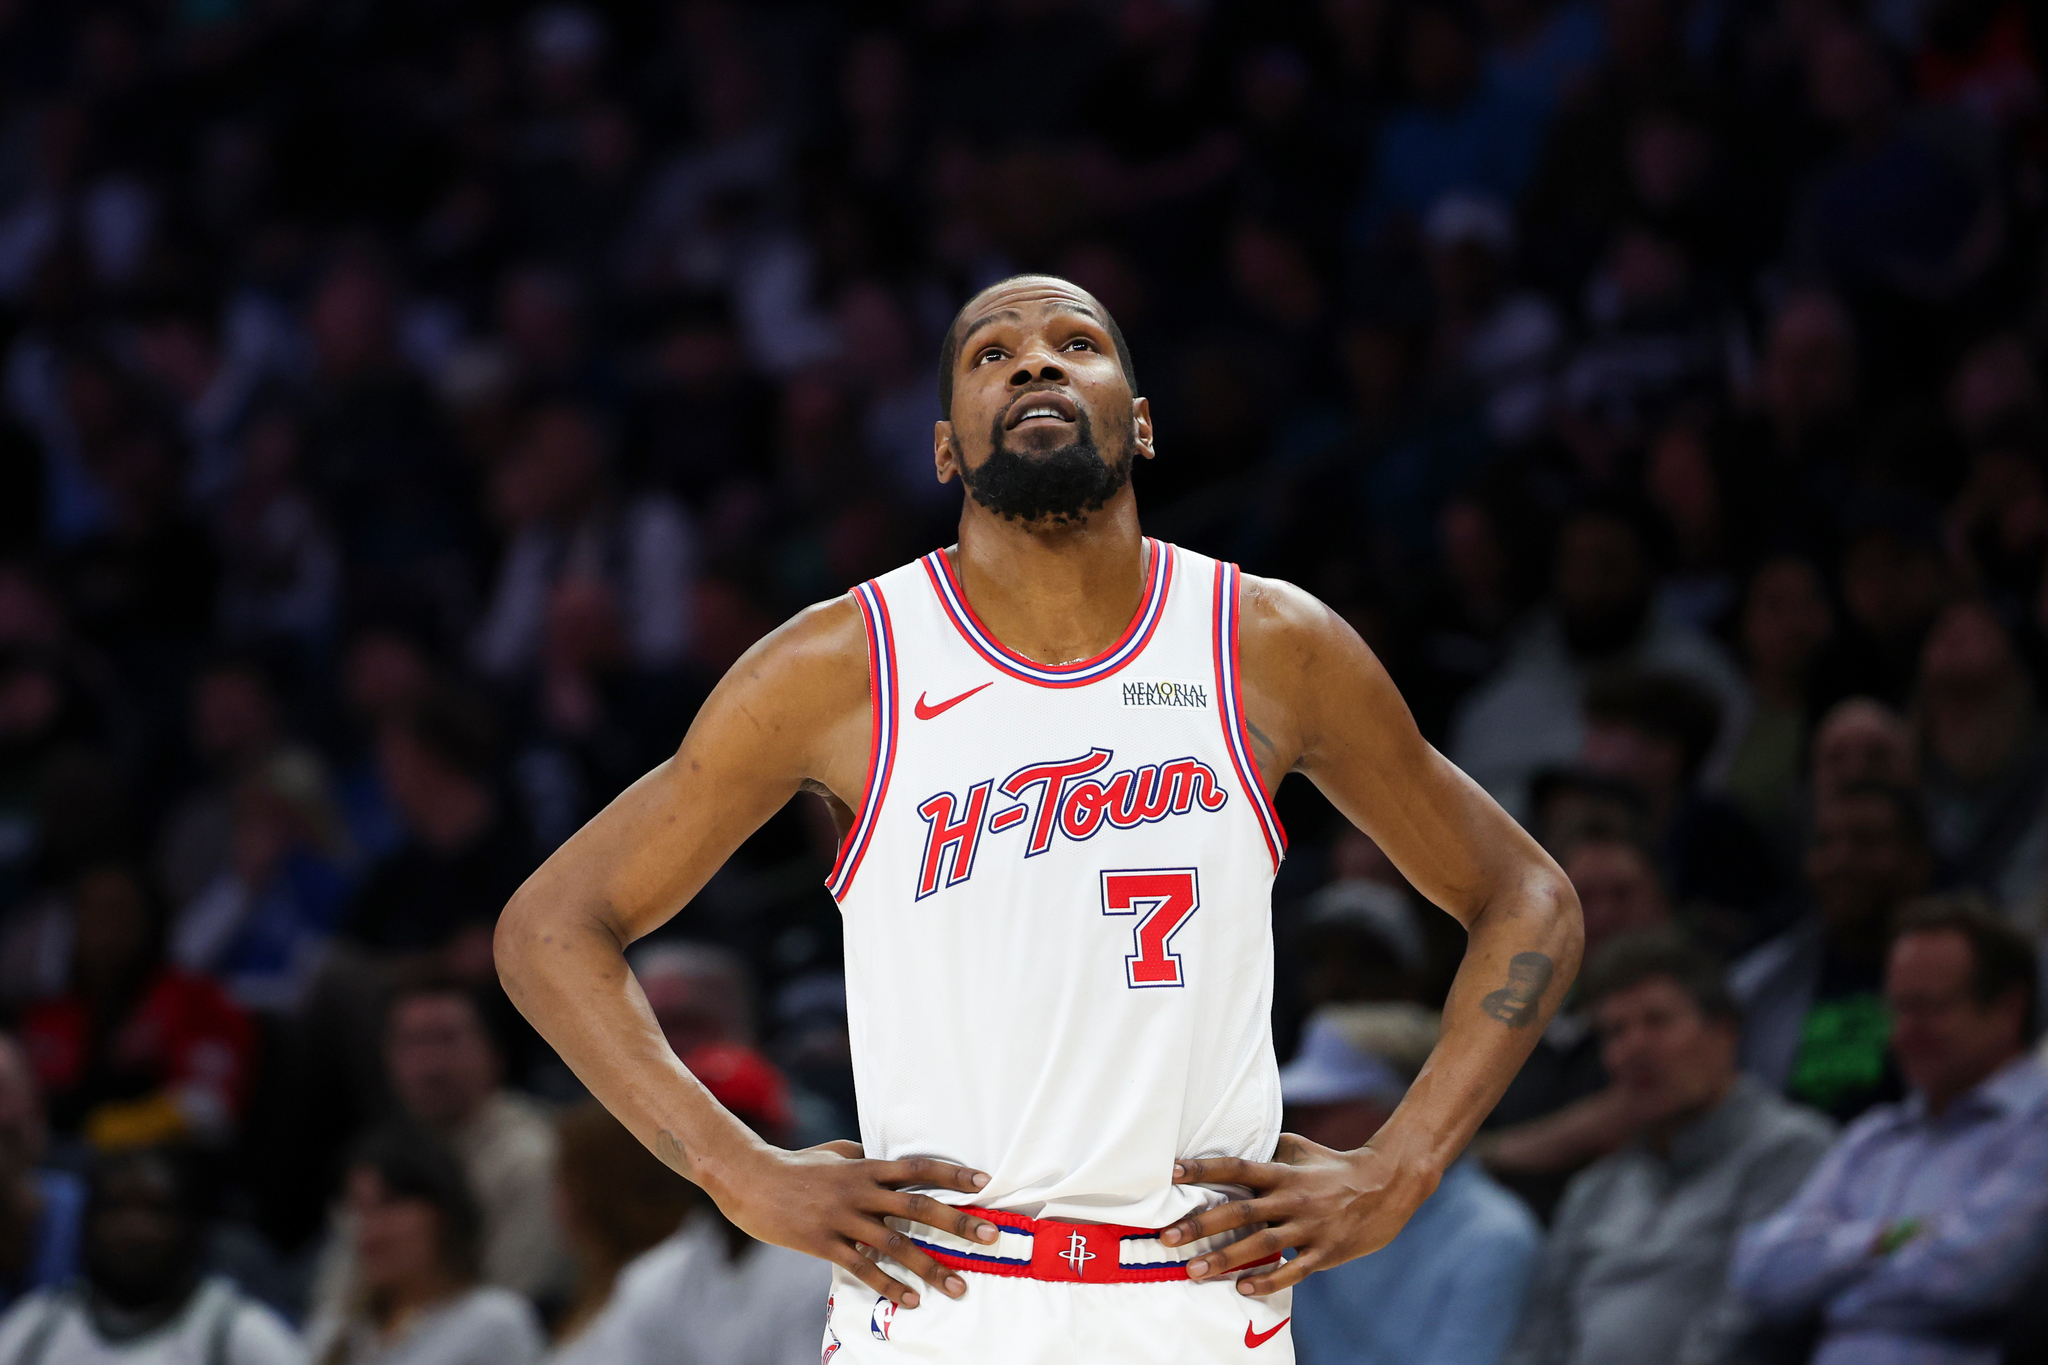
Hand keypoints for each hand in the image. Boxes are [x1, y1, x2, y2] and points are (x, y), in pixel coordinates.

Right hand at [702, 1139, 1001, 1308]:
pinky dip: (889, 1285)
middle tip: (990, 1236)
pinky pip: (863, 1267)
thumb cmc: (795, 1164)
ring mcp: (842, 1218)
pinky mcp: (824, 1243)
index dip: (952, 1173)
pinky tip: (911, 1300)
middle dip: (957, 1223)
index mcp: (865, 1167)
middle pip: (918, 1207)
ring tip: (958, 1286)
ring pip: (896, 1245)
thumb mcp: (834, 1152)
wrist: (749, 1179)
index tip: (984, 1181)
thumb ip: (863, 1156)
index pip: (918, 1168)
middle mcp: (860, 1191)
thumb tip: (886, 1157)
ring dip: (930, 1267)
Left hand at [1160, 1134, 1441, 1295]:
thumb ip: (1267, 1149)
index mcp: (1284, 1172)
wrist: (1387, 1185)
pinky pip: (1293, 1270)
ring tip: (1193, 1271)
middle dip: (1201, 1225)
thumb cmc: (1334, 1165)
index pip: (1237, 1167)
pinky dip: (1269, 1280)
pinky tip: (1244, 1288)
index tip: (1172, 1172)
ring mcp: (1309, 1227)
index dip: (1204, 1169)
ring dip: (1224, 1259)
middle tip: (1168, 1237)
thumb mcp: (1301, 1149)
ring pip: (1260, 1245)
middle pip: (1240, 1211)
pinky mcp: (1325, 1251)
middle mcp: (1292, 1198)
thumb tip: (1232, 1139)